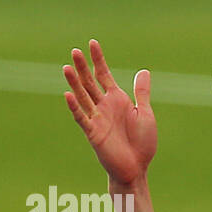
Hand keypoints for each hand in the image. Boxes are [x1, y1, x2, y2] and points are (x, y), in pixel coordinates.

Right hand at [63, 40, 155, 184]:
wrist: (138, 168)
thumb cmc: (142, 143)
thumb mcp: (145, 113)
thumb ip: (142, 93)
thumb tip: (143, 71)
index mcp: (117, 100)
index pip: (104, 75)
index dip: (98, 59)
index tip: (92, 43)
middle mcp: (105, 106)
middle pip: (90, 82)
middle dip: (83, 67)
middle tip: (74, 51)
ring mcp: (97, 118)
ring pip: (83, 97)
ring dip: (75, 83)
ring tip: (66, 67)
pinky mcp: (93, 133)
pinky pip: (82, 118)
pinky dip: (75, 107)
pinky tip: (68, 94)